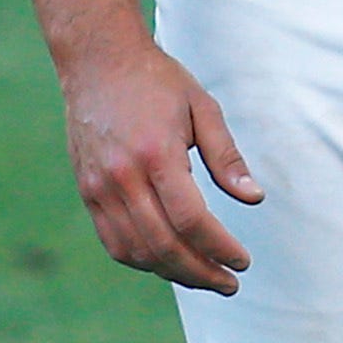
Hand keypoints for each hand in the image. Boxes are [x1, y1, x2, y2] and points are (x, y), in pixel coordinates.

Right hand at [63, 41, 262, 294]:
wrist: (98, 60)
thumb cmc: (156, 80)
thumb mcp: (202, 107)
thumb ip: (227, 157)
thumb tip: (254, 198)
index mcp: (157, 153)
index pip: (191, 220)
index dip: (220, 248)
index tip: (243, 261)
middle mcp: (123, 176)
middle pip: (164, 245)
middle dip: (201, 272)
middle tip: (229, 282)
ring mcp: (100, 187)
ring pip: (137, 251)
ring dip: (173, 272)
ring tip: (204, 275)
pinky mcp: (88, 191)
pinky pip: (114, 242)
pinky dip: (142, 260)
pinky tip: (168, 260)